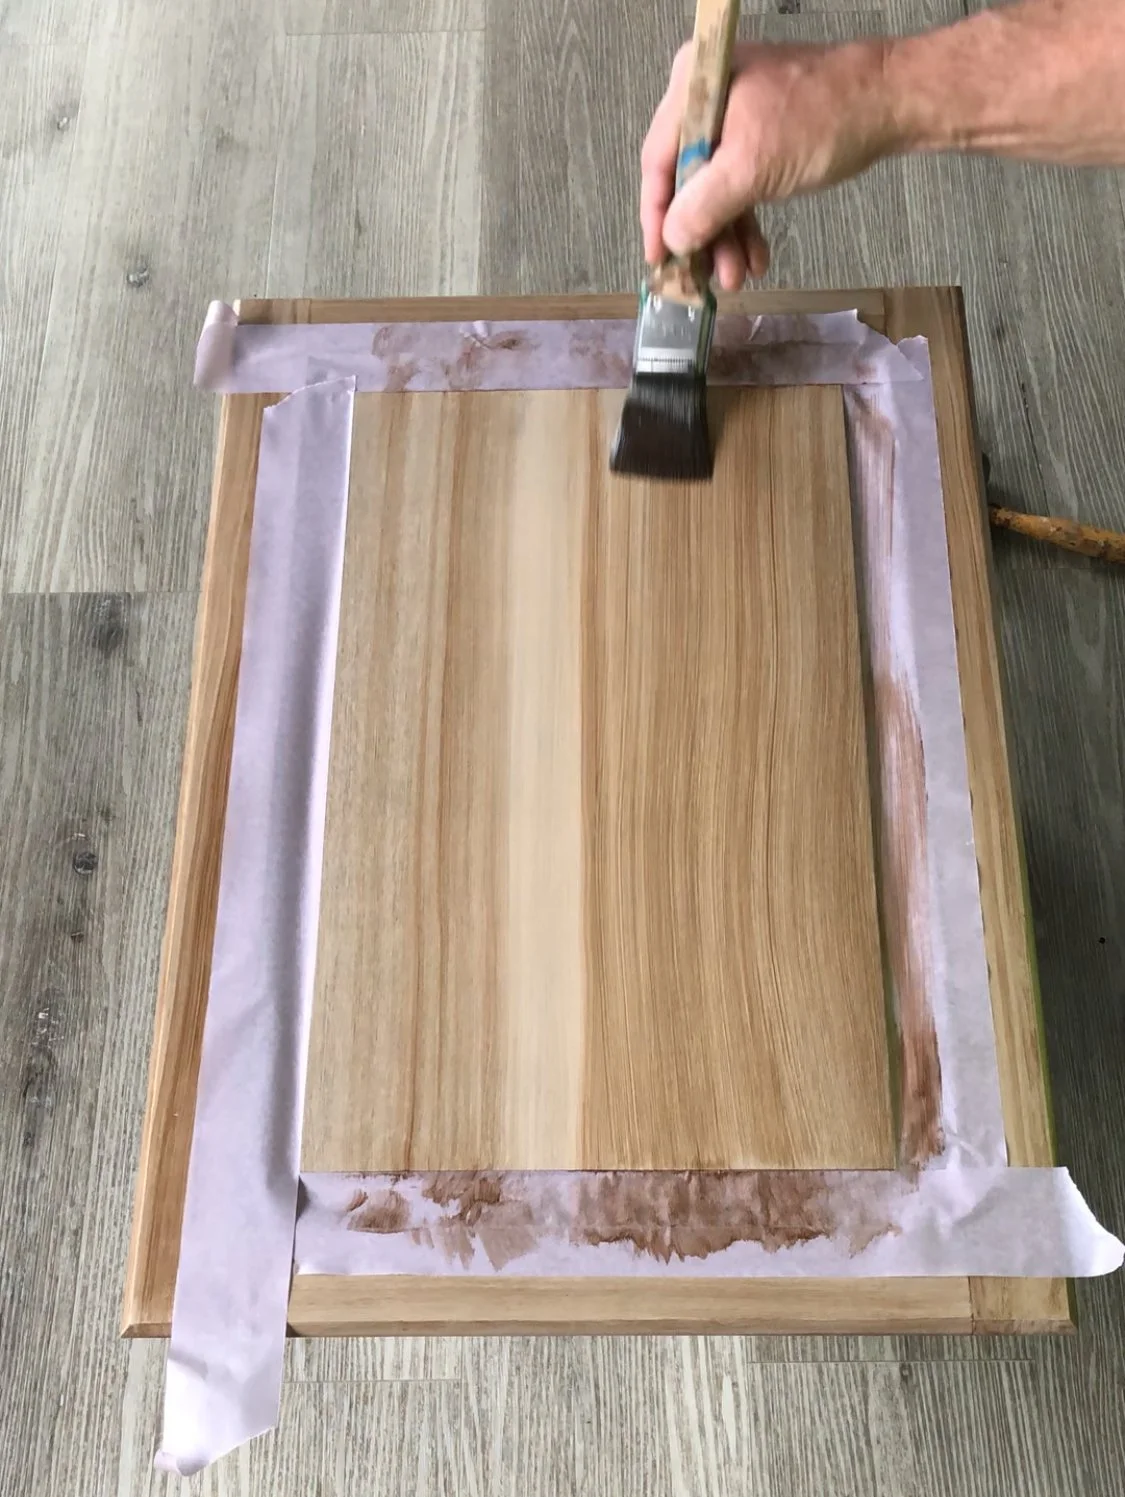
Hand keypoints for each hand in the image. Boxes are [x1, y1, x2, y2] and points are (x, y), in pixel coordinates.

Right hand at [640, 38, 897, 286]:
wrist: (887, 102)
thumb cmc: (818, 121)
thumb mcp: (751, 169)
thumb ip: (703, 207)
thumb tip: (671, 240)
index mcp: (694, 86)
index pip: (658, 160)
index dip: (655, 216)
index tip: (658, 260)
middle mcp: (708, 97)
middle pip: (686, 180)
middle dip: (700, 234)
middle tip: (707, 278)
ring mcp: (736, 117)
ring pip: (716, 189)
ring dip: (726, 238)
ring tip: (738, 277)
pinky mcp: (762, 135)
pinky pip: (741, 185)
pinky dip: (746, 222)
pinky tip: (755, 257)